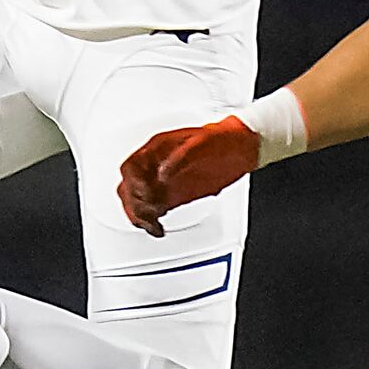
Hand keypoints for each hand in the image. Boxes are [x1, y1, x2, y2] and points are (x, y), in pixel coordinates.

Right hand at [118, 116, 259, 236]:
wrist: (239, 148)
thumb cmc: (221, 139)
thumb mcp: (202, 142)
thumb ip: (181, 157)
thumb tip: (162, 173)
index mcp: (158, 149)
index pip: (130, 167)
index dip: (132, 182)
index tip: (145, 193)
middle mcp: (156, 167)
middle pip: (128, 188)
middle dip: (133, 203)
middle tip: (148, 213)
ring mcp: (163, 183)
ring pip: (137, 202)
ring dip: (140, 216)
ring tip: (153, 226)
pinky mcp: (173, 197)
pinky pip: (153, 211)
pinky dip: (151, 222)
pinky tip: (157, 229)